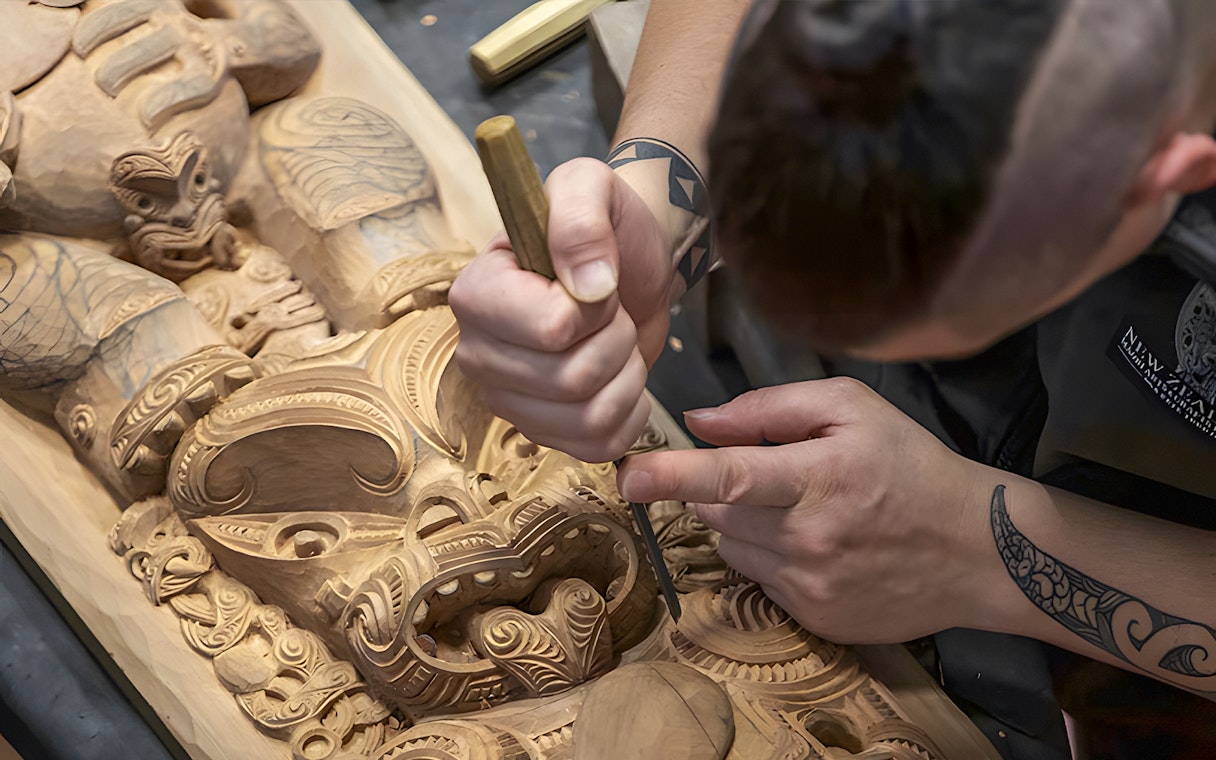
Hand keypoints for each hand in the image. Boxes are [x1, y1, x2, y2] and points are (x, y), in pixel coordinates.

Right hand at [450, 158, 673, 461]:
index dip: (594, 309)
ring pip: (589, 417)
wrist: (634, 264)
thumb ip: (580, 216)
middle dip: (615, 340)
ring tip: (616, 340)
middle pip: (572, 379)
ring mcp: (507, 399)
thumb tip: (588, 286)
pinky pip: (597, 446)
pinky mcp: (542, 432)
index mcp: (476, 293)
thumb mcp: (593, 187)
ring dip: (625, 376)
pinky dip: (628, 413)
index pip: (550, 329)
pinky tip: (620, 379)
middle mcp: (477, 352)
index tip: (594, 281)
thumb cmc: (608, 226)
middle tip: (611, 312)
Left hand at [617, 377, 998, 643]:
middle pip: (716, 513)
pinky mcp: (813, 618)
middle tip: (769, 474)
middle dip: (720, 490)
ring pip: (729, 547)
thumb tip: (702, 421)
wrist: (975, 550)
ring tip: (798, 508)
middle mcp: (809, 538)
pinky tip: (814, 543)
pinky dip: (768, 556)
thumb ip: (770, 407)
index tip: (627, 475)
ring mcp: (810, 586)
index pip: (730, 476)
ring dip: (742, 524)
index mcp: (819, 478)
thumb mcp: (853, 409)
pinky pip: (757, 579)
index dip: (673, 474)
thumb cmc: (911, 466)